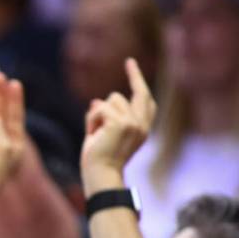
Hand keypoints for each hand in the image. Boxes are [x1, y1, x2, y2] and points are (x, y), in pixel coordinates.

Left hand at [80, 58, 156, 195]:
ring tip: (95, 133)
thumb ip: (103, 119)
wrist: (100, 176)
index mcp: (142, 130)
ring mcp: (133, 123)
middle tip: (129, 61)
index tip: (132, 68)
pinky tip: (92, 135)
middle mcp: (142, 125)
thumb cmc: (99, 161)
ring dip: (98, 113)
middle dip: (135, 75)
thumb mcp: (102, 136)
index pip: (146, 102)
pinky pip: (100, 108)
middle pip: (139, 93)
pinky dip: (92, 120)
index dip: (140, 84)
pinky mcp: (120, 123)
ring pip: (112, 99)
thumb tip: (96, 102)